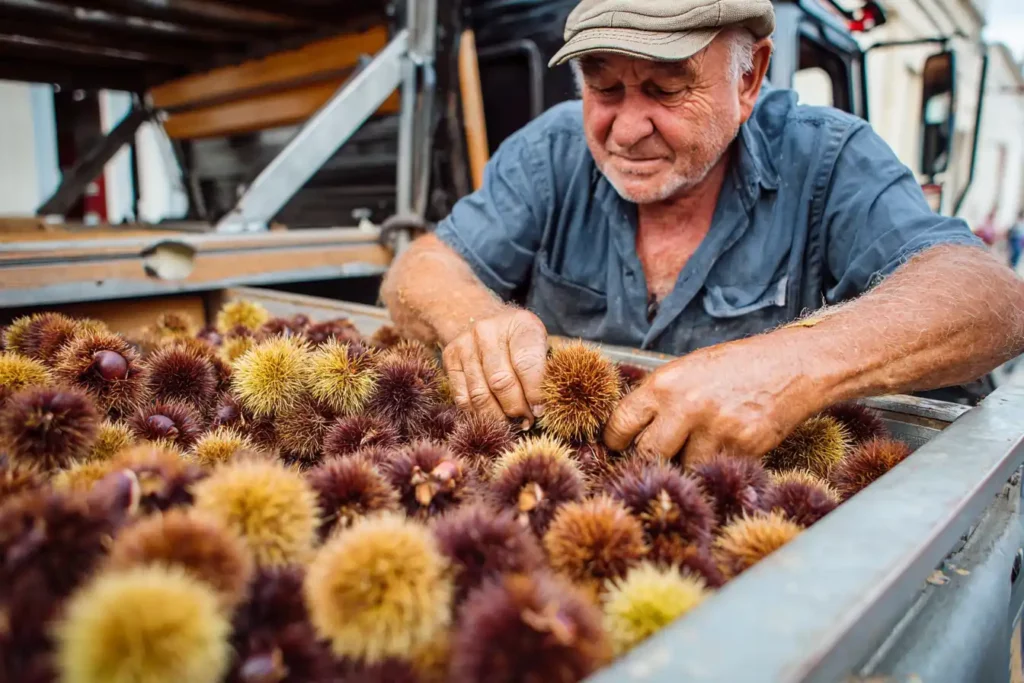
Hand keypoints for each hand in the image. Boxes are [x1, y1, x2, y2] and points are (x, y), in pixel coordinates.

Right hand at [442, 308, 547, 425]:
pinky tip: (490, 416)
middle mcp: (488, 331)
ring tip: (509, 422)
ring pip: (480, 394)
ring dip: (497, 416)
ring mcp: (465, 344)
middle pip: (501, 382)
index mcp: (520, 325)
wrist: (483, 316)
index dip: (534, 393)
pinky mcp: (449, 358)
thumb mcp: (539, 342)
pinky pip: (462, 397)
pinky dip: (477, 414)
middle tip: (526, 421)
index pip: (527, 364)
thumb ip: (544, 370)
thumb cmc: (519, 338)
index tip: (539, 411)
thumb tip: (542, 408)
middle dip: (516, 409)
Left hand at [603, 335, 828, 463]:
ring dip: (686, 463)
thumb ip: (659, 397)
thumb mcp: (688, 369)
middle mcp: (686, 406)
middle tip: (657, 456)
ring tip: (701, 443)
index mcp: (666, 383)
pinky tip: (725, 445)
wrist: (791, 366)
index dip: (616, 441)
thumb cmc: (735, 367)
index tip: (618, 447)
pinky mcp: (741, 448)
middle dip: (649, 459)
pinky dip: (715, 464)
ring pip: (682, 467)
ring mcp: (715, 429)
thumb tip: (628, 430)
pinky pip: (713, 469)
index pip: (621, 424)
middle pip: (647, 454)